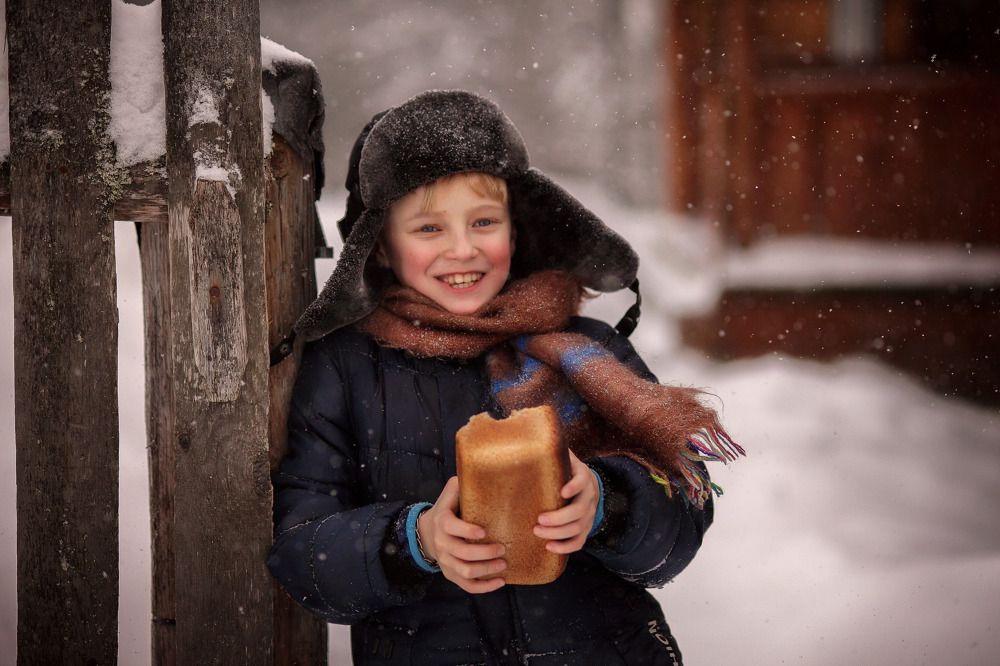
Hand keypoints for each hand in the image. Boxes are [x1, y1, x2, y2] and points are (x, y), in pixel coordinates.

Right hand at [417, 476, 506, 593]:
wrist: (429, 532)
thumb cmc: (448, 509)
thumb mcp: (452, 492)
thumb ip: (462, 483)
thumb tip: (483, 470)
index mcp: (442, 521)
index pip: (452, 527)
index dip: (467, 531)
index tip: (484, 531)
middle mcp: (442, 543)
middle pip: (462, 553)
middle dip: (484, 553)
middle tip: (502, 548)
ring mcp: (446, 561)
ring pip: (465, 570)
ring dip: (486, 569)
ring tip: (503, 564)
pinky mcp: (451, 574)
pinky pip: (467, 585)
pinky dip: (484, 587)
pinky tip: (500, 582)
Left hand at [533, 450, 599, 554]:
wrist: (585, 484)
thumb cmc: (564, 470)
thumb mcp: (562, 457)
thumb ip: (550, 449)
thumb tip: (526, 437)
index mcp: (582, 476)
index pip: (583, 480)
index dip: (574, 486)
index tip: (562, 491)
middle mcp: (589, 496)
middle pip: (580, 510)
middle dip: (559, 518)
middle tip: (539, 520)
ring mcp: (589, 514)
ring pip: (578, 528)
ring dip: (558, 533)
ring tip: (537, 532)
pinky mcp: (584, 528)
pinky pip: (579, 542)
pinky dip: (565, 547)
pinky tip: (549, 547)